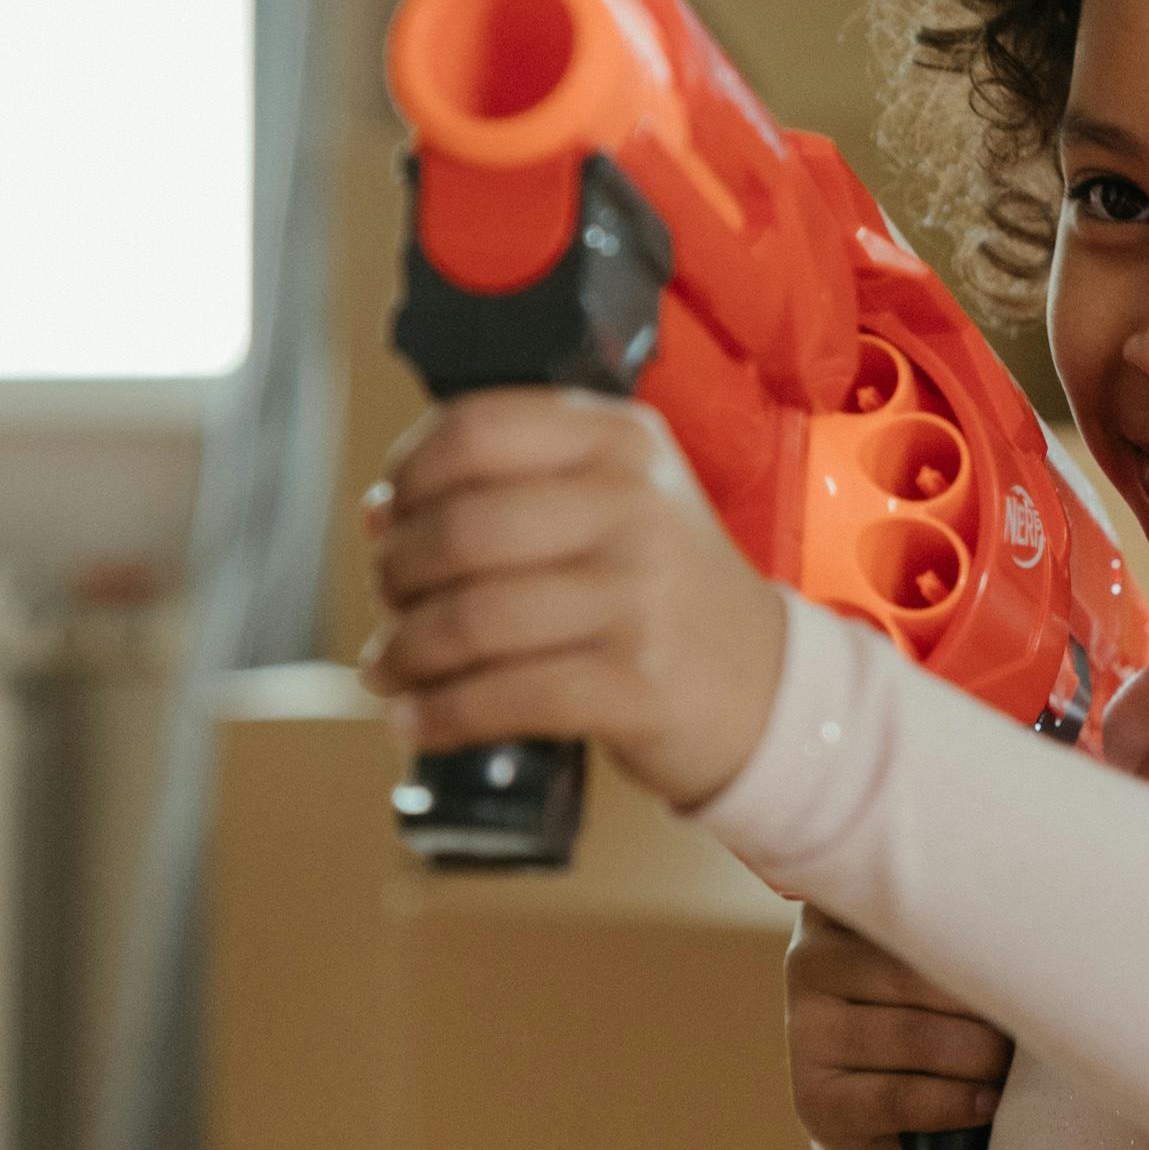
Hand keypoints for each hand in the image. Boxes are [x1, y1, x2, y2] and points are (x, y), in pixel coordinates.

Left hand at [362, 388, 787, 813]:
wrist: (766, 682)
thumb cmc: (664, 589)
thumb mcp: (615, 501)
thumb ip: (511, 487)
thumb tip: (382, 515)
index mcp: (621, 441)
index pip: (476, 429)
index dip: (409, 476)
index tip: (388, 517)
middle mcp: (635, 504)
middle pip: (460, 528)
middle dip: (396, 575)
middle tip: (388, 603)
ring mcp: (641, 594)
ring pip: (473, 617)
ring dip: (406, 652)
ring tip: (388, 670)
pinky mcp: (638, 683)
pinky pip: (505, 696)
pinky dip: (441, 714)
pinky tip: (419, 720)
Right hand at [785, 905, 1010, 1149]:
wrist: (885, 1102)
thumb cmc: (933, 1003)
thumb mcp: (938, 948)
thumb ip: (962, 922)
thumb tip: (1029, 918)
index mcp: (845, 903)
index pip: (907, 896)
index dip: (972, 921)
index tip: (1024, 937)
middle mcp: (812, 959)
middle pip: (917, 971)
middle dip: (987, 998)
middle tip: (1037, 1013)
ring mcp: (805, 1031)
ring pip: (912, 1035)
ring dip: (978, 1054)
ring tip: (1009, 1062)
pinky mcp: (813, 1099)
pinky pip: (895, 1098)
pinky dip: (951, 1102)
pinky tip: (984, 1101)